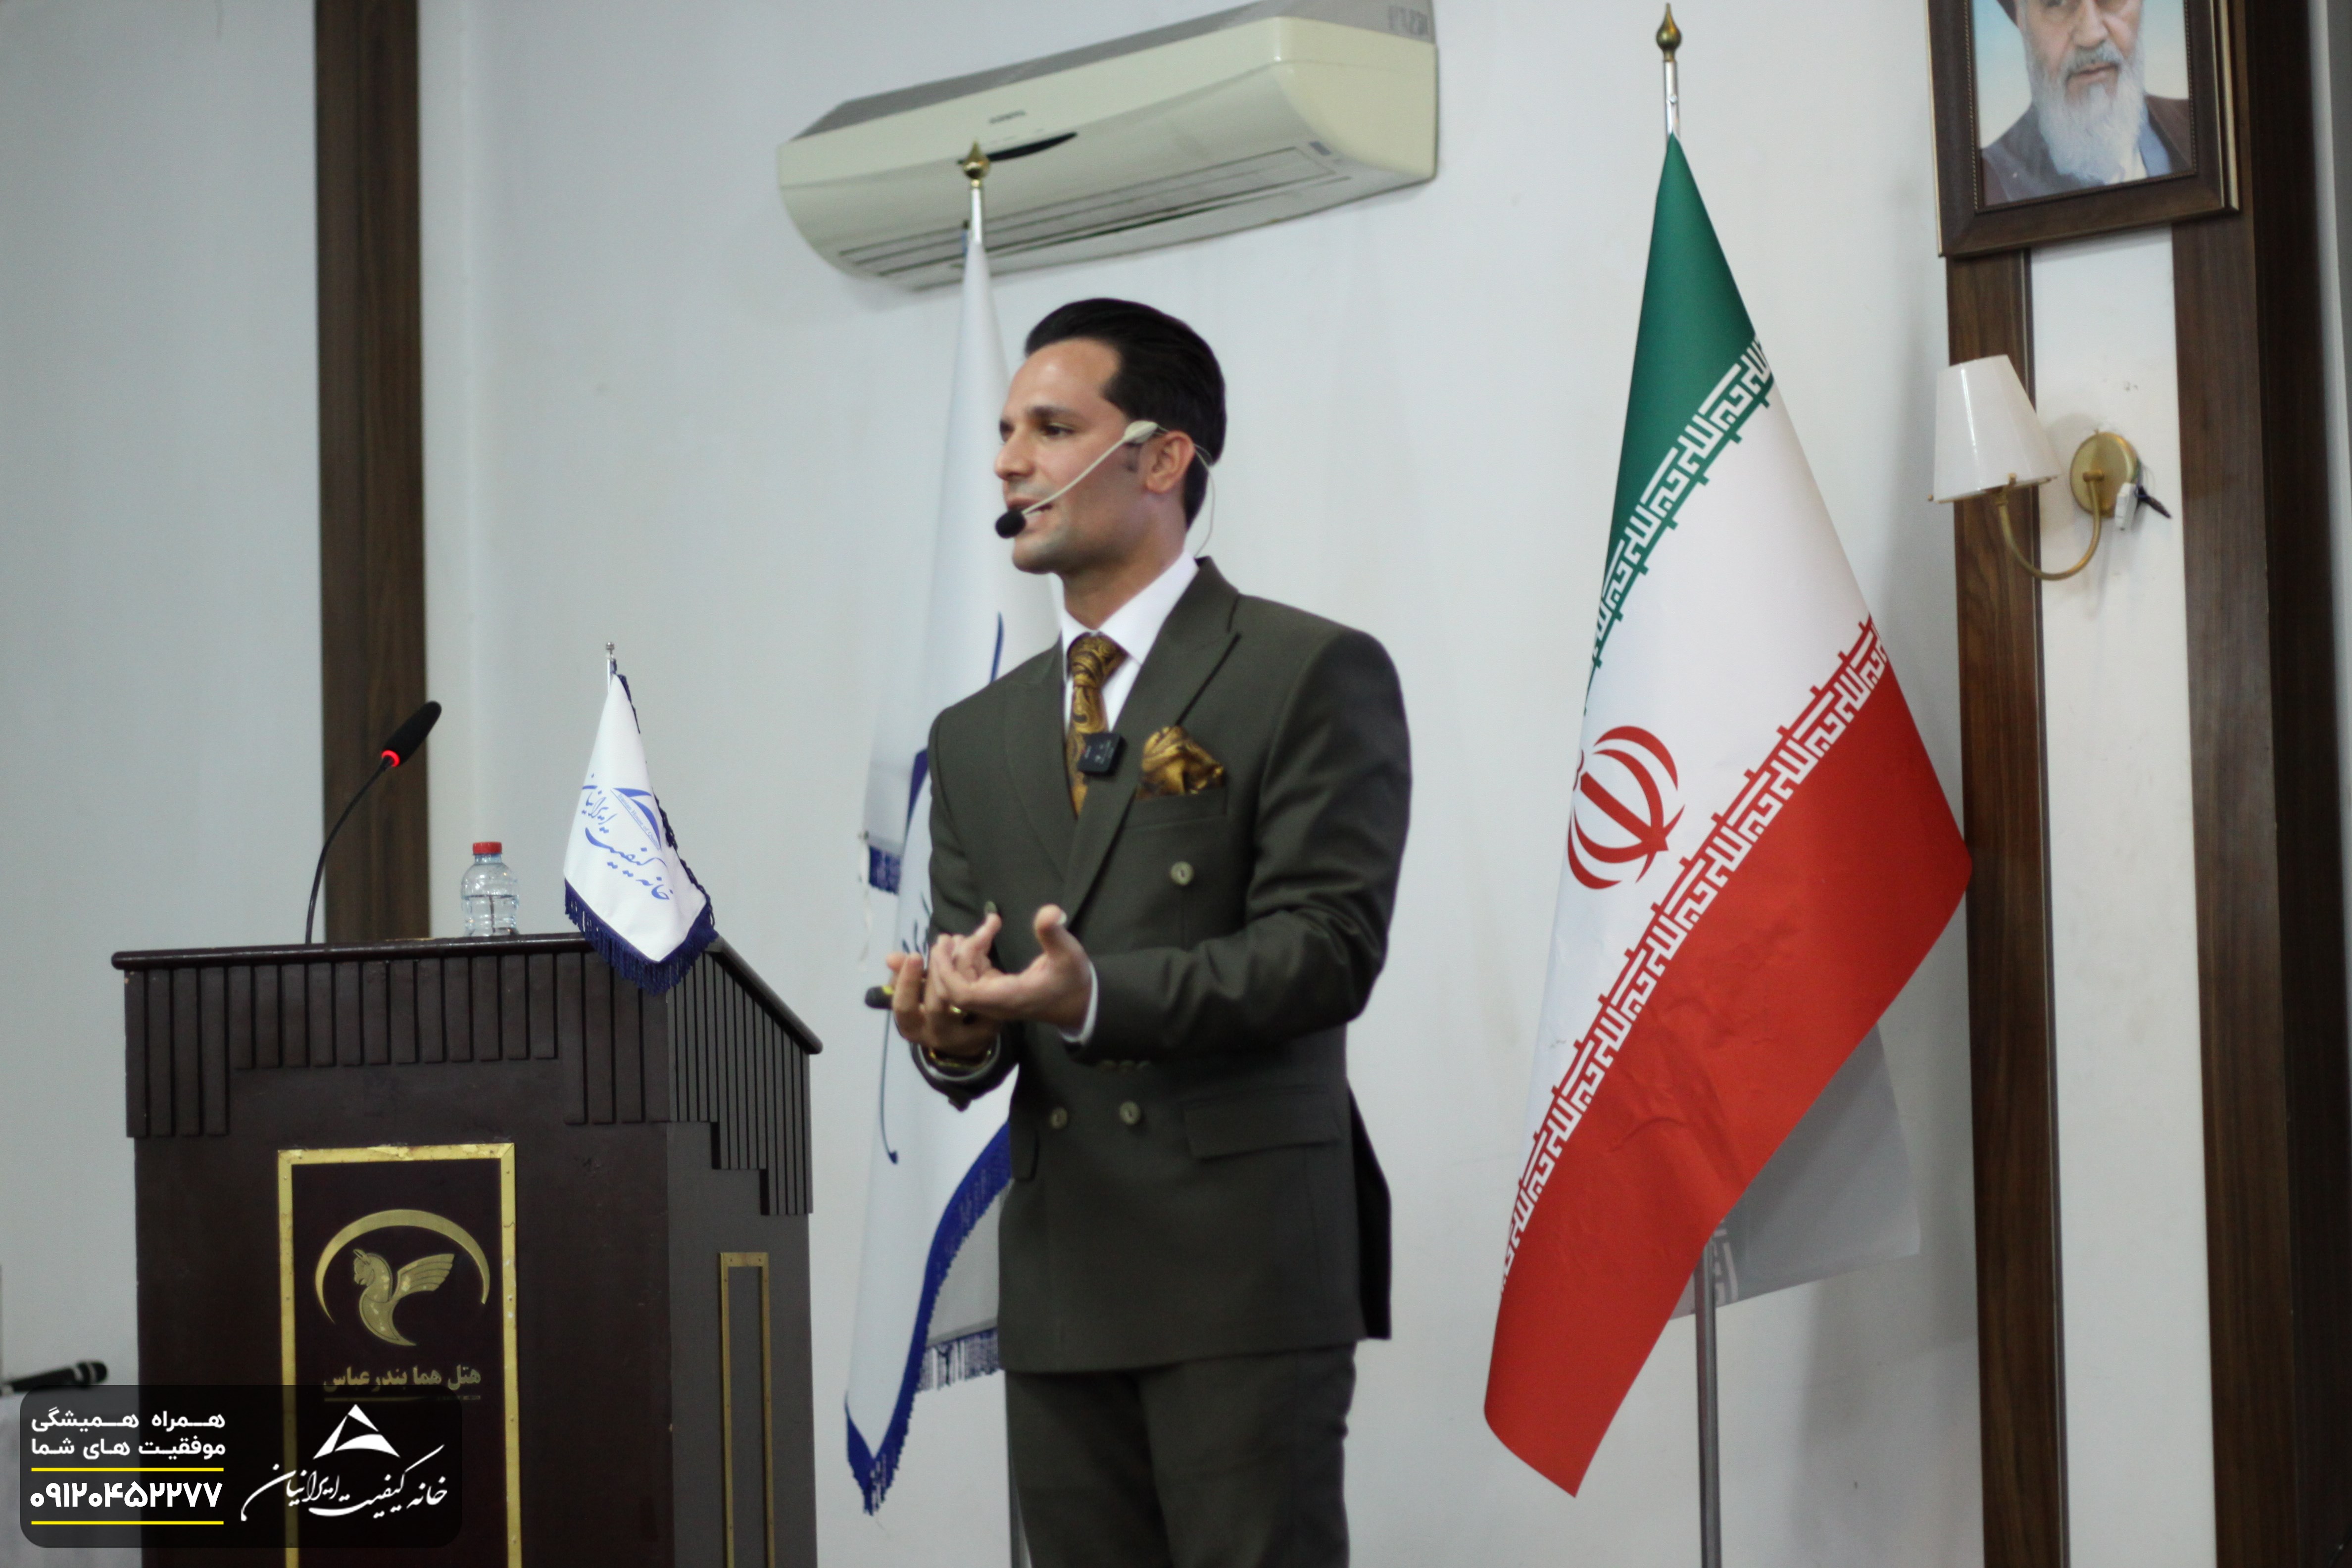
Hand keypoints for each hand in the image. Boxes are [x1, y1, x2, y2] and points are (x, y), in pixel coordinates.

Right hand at [884, 946, 999, 1061]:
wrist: (970, 1034)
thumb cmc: (937, 1008)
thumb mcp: (917, 992)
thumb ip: (904, 975)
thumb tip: (891, 958)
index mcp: (913, 1027)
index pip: (904, 1008)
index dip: (907, 982)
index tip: (915, 955)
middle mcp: (935, 1036)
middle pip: (935, 1006)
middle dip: (941, 971)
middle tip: (944, 944)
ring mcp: (961, 1038)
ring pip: (960, 1004)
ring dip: (962, 969)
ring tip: (964, 945)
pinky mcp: (984, 1032)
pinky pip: (983, 1004)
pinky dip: (982, 979)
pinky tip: (983, 962)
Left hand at [929, 905, 1092, 1032]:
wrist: (1081, 1003)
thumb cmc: (1074, 981)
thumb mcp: (1069, 955)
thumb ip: (1054, 934)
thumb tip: (1049, 911)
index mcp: (1006, 997)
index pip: (962, 994)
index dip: (947, 972)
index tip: (944, 946)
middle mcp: (995, 1002)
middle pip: (954, 988)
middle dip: (946, 962)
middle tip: (949, 935)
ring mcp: (994, 997)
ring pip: (963, 979)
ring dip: (964, 953)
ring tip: (982, 927)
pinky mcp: (997, 990)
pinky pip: (974, 974)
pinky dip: (975, 954)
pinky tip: (987, 934)